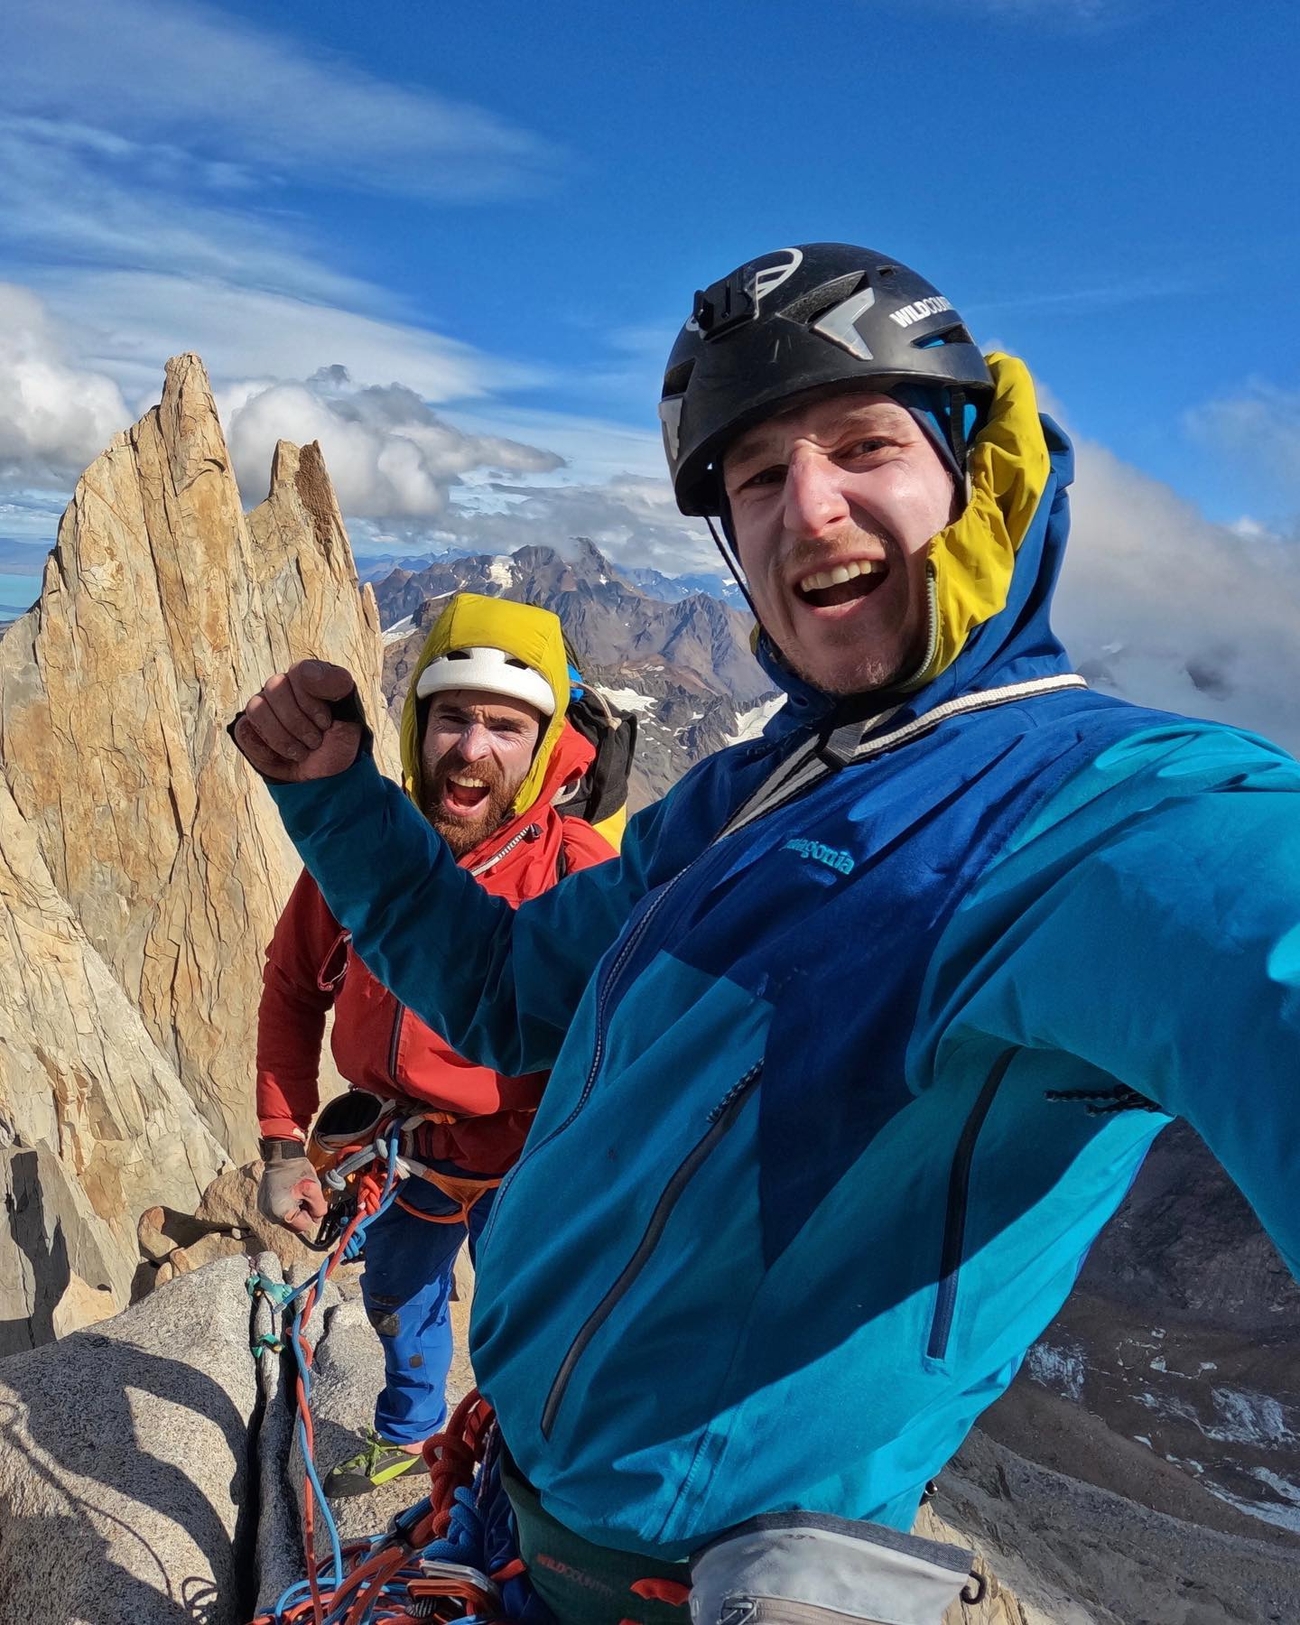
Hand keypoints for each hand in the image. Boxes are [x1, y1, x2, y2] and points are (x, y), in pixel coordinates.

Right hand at [232, 661, 363, 781]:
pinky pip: (245, 730)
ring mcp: (263, 705)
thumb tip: (308, 672)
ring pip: (257, 708)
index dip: (310, 702)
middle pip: (275, 688)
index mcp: (308, 677)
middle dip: (298, 723)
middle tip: (315, 741)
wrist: (325, 776)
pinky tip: (284, 755)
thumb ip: (337, 685)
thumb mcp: (350, 714)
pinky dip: (268, 750)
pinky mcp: (247, 728)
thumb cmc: (338, 741)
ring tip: (302, 752)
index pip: (300, 672)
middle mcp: (282, 686)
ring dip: (283, 737)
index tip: (325, 723)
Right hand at [257, 1155, 329, 1236]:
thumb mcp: (314, 1189)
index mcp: (281, 1213)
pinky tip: (288, 1192)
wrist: (282, 1156)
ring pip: (288, 1218)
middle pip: (294, 1225)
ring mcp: (265, 1209)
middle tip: (303, 1196)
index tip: (309, 1199)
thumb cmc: (298, 1171)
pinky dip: (286, 1204)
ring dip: (294, 1209)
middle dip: (302, 1213)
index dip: (310, 1214)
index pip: (303, 1226)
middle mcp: (270, 1214)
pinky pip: (280, 1211)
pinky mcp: (263, 1204)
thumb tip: (317, 1219)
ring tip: (295, 1193)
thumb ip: (319, 1208)